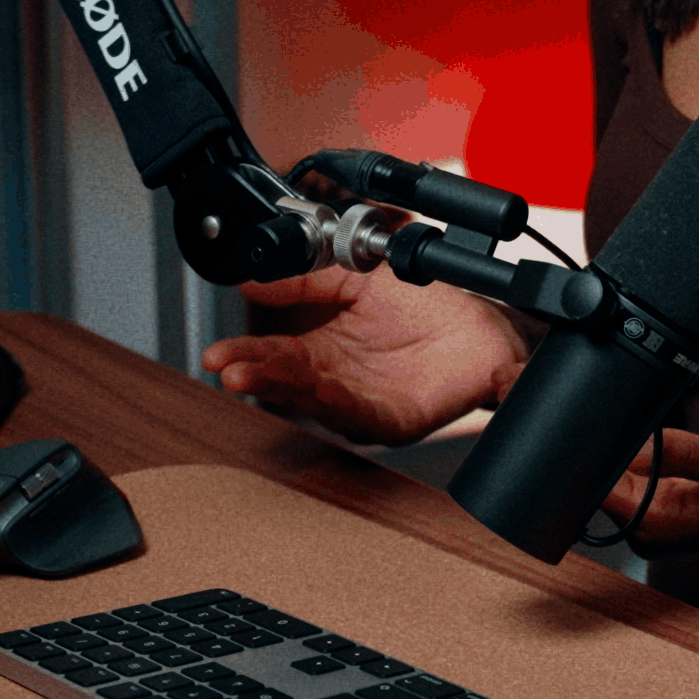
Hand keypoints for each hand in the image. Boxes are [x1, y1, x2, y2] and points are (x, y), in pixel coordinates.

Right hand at [199, 266, 523, 446]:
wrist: (481, 324)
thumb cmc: (424, 304)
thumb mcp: (355, 278)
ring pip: (313, 400)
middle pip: (285, 383)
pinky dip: (337, 403)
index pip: (276, 356)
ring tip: (249, 377)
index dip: (245, 355)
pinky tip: (318, 392)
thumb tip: (252, 280)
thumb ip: (306, 280)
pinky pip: (360, 414)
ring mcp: (362, 404)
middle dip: (253, 375)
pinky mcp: (393, 420)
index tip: (217, 355)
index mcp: (324, 352)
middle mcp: (336, 381)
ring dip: (281, 389)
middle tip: (226, 368)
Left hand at [602, 428, 698, 550]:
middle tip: (633, 413)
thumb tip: (637, 444)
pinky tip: (654, 437)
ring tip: (649, 424)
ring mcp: (654, 522)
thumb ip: (689, 454)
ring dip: (621, 448)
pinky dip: (634, 455)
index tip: (608, 420)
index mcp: (664, 522)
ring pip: (610, 480)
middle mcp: (651, 530)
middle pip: (596, 485)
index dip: (593, 452)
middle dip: (605, 446)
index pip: (596, 490)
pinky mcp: (661, 508)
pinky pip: (629, 479)